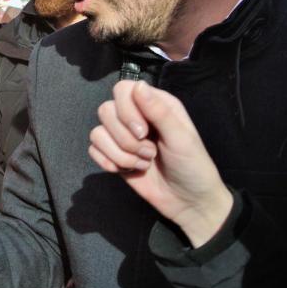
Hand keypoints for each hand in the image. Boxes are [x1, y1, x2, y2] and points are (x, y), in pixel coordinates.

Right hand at [88, 80, 232, 246]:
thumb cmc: (193, 166)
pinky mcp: (113, 156)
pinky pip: (93, 151)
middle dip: (125, 138)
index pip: (122, 90)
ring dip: (120, 154)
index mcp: (155, 104)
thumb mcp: (181, 138)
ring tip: (144, 163)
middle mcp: (136, 116)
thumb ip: (158, 111)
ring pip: (97, 133)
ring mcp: (122, 137)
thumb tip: (138, 85)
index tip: (142, 132)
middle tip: (149, 153)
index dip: (126, 110)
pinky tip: (128, 171)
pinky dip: (109, 163)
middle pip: (106, 111)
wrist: (188, 202)